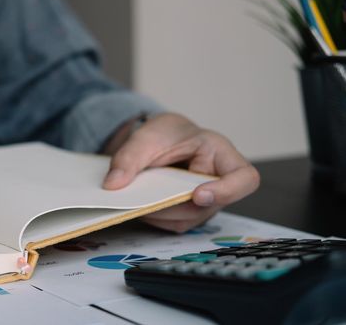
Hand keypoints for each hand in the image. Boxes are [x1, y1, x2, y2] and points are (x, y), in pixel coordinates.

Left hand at [102, 113, 259, 232]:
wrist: (159, 142)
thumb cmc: (164, 134)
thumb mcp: (146, 136)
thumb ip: (129, 158)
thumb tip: (113, 184)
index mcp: (220, 154)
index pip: (244, 178)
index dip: (227, 191)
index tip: (198, 194)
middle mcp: (219, 183)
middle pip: (207, 206)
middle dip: (171, 204)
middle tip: (142, 198)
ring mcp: (205, 203)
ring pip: (186, 219)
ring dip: (158, 213)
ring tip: (135, 200)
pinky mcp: (187, 214)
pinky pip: (172, 223)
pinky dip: (153, 216)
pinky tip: (137, 205)